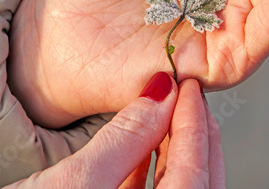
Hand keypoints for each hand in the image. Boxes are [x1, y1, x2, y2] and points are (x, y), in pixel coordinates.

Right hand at [4, 75, 223, 187]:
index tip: (189, 90)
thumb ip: (123, 139)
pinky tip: (141, 145)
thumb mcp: (74, 182)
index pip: (192, 174)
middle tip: (188, 98)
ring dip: (172, 149)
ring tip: (168, 113)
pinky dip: (147, 168)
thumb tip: (160, 95)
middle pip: (195, 182)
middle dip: (193, 137)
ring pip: (173, 187)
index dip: (192, 126)